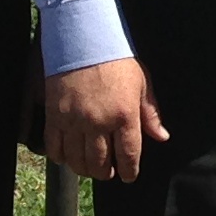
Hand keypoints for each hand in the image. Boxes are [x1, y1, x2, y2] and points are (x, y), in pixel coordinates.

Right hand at [48, 58, 167, 183]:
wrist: (84, 39)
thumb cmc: (117, 59)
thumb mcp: (142, 84)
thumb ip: (151, 114)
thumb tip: (161, 136)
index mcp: (125, 115)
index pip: (129, 155)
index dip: (129, 171)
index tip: (129, 176)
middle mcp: (99, 123)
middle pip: (100, 163)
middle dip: (106, 173)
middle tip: (108, 172)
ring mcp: (74, 121)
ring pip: (76, 160)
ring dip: (84, 168)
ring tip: (89, 167)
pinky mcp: (54, 115)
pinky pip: (54, 146)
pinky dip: (60, 157)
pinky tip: (66, 157)